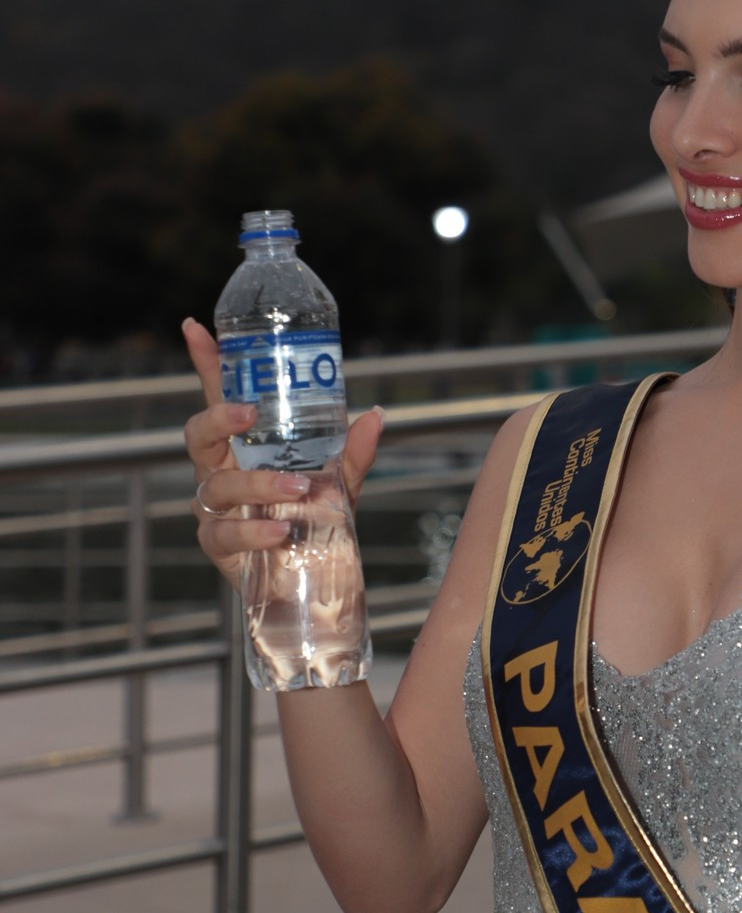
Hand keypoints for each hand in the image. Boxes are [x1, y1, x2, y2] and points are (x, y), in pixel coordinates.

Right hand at [180, 316, 383, 590]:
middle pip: (197, 434)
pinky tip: (281, 531)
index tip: (194, 327)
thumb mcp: (341, 485)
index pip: (218, 398)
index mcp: (243, 448)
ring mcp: (215, 509)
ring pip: (218, 486)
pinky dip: (254, 530)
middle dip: (218, 417)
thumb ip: (354, 453)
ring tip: (296, 487)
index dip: (206, 364)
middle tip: (249, 412)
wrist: (313, 585)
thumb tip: (376, 413)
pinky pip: (225, 533)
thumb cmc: (316, 523)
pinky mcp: (218, 546)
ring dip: (257, 482)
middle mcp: (221, 472)